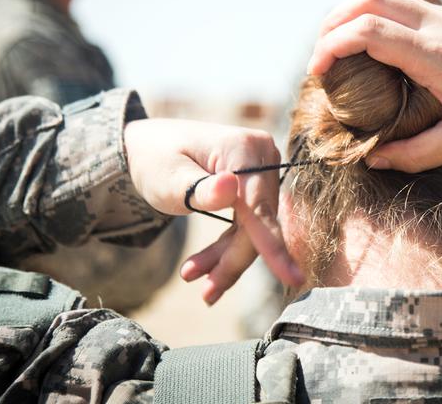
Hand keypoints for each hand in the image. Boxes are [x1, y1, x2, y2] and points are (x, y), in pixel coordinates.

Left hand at [123, 119, 302, 303]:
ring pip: (255, 228)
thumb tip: (231, 187)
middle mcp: (263, 156)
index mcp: (244, 148)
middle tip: (206, 293)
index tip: (291, 278)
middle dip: (233, 259)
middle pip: (260, 222)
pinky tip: (203, 265)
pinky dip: (228, 246)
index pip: (259, 207)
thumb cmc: (155, 161)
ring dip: (228, 257)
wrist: (150, 147)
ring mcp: (262, 169)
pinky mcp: (256, 185)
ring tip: (192, 275)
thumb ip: (199, 189)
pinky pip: (249, 223)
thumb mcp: (168, 179)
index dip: (272, 245)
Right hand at [308, 0, 441, 171]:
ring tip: (337, 48)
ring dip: (351, 13)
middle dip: (331, 23)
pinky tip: (372, 45)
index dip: (332, 45)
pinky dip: (374, 15)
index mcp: (436, 55)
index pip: (369, 29)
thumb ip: (416, 153)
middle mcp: (438, 25)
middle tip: (320, 57)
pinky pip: (402, 3)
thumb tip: (373, 159)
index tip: (319, 72)